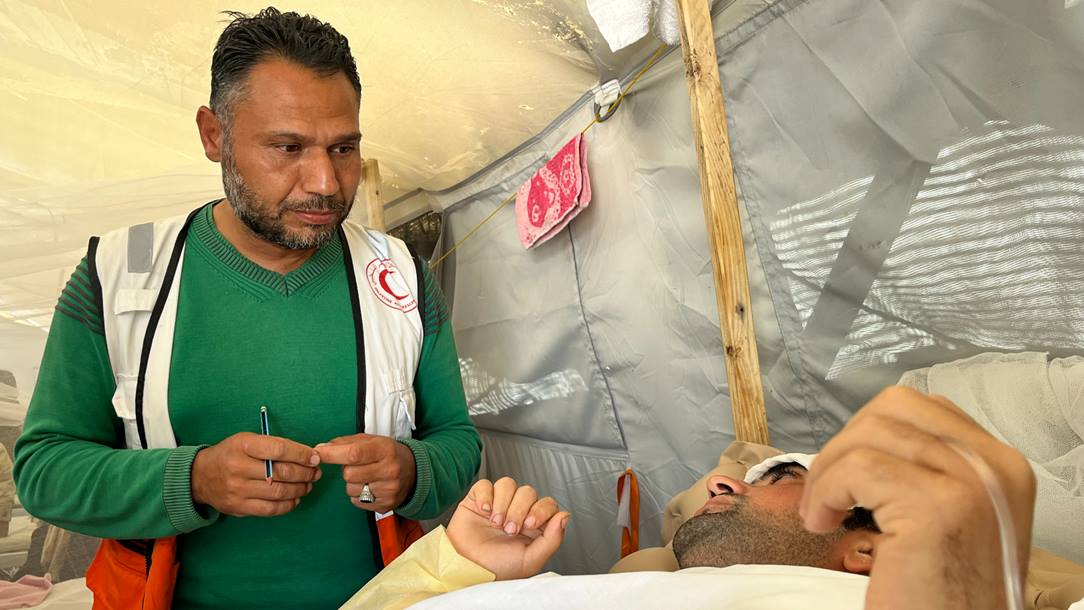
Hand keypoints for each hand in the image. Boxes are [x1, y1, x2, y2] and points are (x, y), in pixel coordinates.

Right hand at [191, 432, 321, 516]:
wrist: (199, 476)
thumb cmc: (230, 454)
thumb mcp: (245, 440)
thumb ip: (272, 446)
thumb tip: (305, 455)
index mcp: (242, 445)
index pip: (279, 449)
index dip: (301, 454)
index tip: (315, 458)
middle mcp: (238, 467)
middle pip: (282, 472)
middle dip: (305, 473)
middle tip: (315, 473)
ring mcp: (238, 490)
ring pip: (279, 492)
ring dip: (300, 489)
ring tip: (308, 485)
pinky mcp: (239, 507)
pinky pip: (271, 509)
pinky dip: (288, 505)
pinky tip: (295, 498)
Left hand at [315, 434, 416, 512]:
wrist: (413, 471)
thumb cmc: (386, 453)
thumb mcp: (371, 440)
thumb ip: (345, 443)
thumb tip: (321, 449)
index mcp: (385, 449)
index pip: (354, 454)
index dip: (333, 454)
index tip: (318, 453)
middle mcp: (389, 470)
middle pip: (349, 474)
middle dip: (347, 470)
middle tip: (358, 465)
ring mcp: (389, 489)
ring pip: (351, 489)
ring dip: (352, 483)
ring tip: (366, 476)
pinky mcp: (386, 505)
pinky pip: (357, 502)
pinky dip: (358, 495)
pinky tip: (370, 486)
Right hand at [446, 477, 568, 580]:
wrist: (467, 568)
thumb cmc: (497, 569)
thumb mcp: (530, 560)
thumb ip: (552, 539)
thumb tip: (564, 516)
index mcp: (533, 526)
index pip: (547, 503)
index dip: (541, 510)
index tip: (530, 525)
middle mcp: (517, 512)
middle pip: (528, 492)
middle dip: (519, 510)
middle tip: (509, 529)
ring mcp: (497, 504)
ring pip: (508, 484)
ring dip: (503, 503)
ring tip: (496, 522)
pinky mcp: (478, 500)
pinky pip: (485, 484)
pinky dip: (485, 495)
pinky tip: (484, 510)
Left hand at [800, 386, 1035, 609]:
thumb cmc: (945, 593)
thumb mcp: (951, 519)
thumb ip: (928, 472)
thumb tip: (866, 439)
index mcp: (1001, 466)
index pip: (923, 408)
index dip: (870, 432)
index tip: (847, 472)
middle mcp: (995, 467)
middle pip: (896, 407)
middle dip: (847, 442)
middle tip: (828, 490)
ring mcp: (971, 483)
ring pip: (872, 432)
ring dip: (829, 470)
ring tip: (822, 511)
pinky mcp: (937, 507)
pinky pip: (858, 467)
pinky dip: (826, 491)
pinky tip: (822, 523)